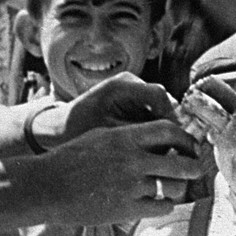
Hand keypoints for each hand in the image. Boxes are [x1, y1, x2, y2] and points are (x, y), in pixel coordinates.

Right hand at [18, 122, 204, 226]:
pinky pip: (161, 207)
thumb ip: (130, 137)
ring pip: (174, 187)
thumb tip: (160, 138)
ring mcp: (131, 186)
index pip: (170, 130)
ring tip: (174, 188)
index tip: (189, 145)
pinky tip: (157, 202)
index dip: (186, 137)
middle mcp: (132, 160)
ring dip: (178, 188)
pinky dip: (163, 204)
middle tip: (197, 169)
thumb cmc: (71, 160)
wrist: (47, 187)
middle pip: (181, 162)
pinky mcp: (127, 209)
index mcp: (125, 137)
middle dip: (195, 166)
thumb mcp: (101, 136)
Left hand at [60, 73, 179, 141]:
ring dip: (162, 130)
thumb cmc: (78, 131)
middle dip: (169, 127)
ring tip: (161, 151)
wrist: (60, 127)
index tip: (175, 142)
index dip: (171, 119)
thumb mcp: (109, 135)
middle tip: (172, 150)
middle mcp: (129, 84)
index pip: (158, 96)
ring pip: (159, 110)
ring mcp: (131, 91)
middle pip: (163, 102)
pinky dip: (153, 130)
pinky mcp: (131, 102)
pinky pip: (151, 114)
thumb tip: (168, 148)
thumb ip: (137, 137)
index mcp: (121, 86)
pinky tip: (151, 148)